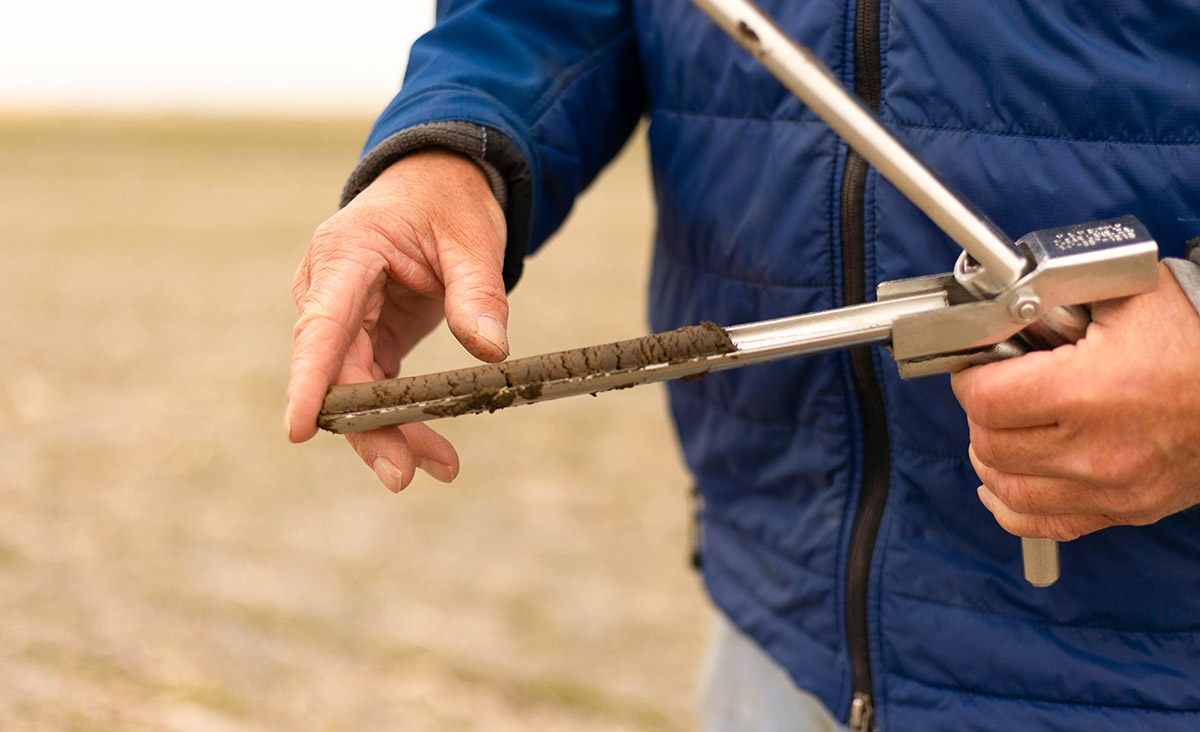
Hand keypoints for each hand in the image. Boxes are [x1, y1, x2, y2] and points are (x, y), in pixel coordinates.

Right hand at [286, 150, 508, 491]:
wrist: (438, 185)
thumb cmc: (449, 203)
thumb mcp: (474, 238)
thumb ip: (479, 292)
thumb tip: (492, 352)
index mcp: (346, 255)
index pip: (320, 325)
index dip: (308, 381)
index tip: (298, 430)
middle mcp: (329, 291)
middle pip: (336, 373)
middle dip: (368, 426)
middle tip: (404, 475)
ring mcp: (343, 318)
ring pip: (352, 391)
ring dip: (390, 433)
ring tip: (440, 467)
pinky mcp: (364, 338)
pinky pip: (373, 389)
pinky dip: (401, 419)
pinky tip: (433, 452)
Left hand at [951, 263, 1199, 540]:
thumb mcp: (1131, 295)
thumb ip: (1063, 296)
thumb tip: (1009, 303)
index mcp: (1089, 390)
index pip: (985, 400)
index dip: (972, 378)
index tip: (981, 366)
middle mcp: (1095, 449)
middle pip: (990, 444)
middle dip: (982, 413)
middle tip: (997, 391)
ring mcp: (1109, 488)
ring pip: (1006, 487)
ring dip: (992, 457)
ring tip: (1000, 428)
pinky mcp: (1123, 511)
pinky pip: (1041, 524)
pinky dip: (1009, 505)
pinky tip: (1002, 481)